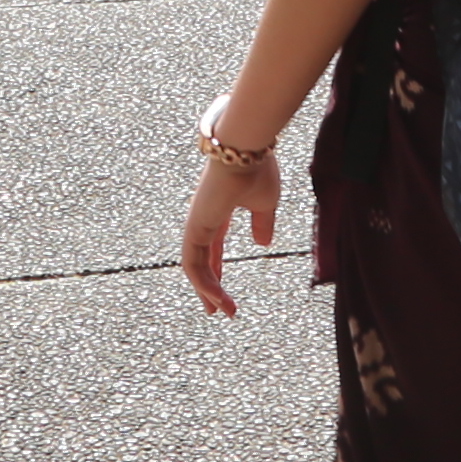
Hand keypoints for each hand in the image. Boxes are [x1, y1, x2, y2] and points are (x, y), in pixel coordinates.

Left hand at [178, 128, 280, 315]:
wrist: (245, 150)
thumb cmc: (257, 168)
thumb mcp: (266, 202)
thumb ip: (262, 223)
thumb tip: (263, 244)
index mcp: (219, 211)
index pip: (213, 247)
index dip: (218, 270)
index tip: (226, 293)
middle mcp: (203, 218)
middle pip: (200, 261)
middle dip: (207, 287)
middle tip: (214, 311)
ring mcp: (196, 223)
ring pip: (195, 267)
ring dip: (207, 292)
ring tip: (222, 312)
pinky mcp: (194, 227)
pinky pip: (194, 263)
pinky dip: (204, 283)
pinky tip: (217, 298)